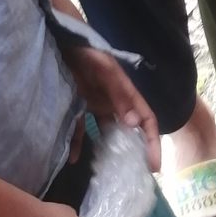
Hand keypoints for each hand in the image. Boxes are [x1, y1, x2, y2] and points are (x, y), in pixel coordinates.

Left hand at [64, 45, 159, 170]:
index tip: (154, 165)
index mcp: (126, 94)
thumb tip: (134, 123)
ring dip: (108, 151)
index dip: (153, 142)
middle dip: (134, 151)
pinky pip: (80, 129)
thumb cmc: (87, 53)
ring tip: (108, 173)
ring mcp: (96, 105)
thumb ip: (119, 94)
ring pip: (106, 133)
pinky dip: (77, 144)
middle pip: (129, 130)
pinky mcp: (78, 107)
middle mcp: (114, 103)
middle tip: (134, 174)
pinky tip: (73, 159)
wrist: (61, 42)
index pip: (147, 120)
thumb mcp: (105, 70)